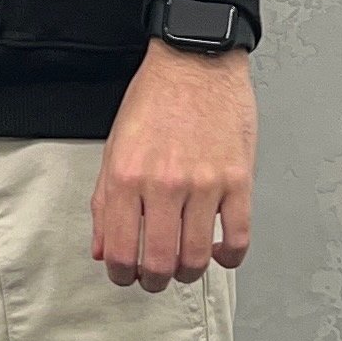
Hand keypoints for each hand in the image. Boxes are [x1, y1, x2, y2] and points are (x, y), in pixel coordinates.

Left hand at [91, 41, 254, 289]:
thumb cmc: (155, 99)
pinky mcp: (238, 179)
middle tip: (155, 278)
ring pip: (197, 257)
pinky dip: (229, 257)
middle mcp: (163, 184)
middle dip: (153, 281)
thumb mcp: (114, 147)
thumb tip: (103, 249)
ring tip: (185, 267)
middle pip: (159, 262)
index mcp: (126, 177)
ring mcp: (204, 184)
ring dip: (188, 272)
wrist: (195, 59)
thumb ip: (104, 203)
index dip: (121, 275)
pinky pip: (238, 236)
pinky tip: (221, 253)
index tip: (126, 276)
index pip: (119, 250)